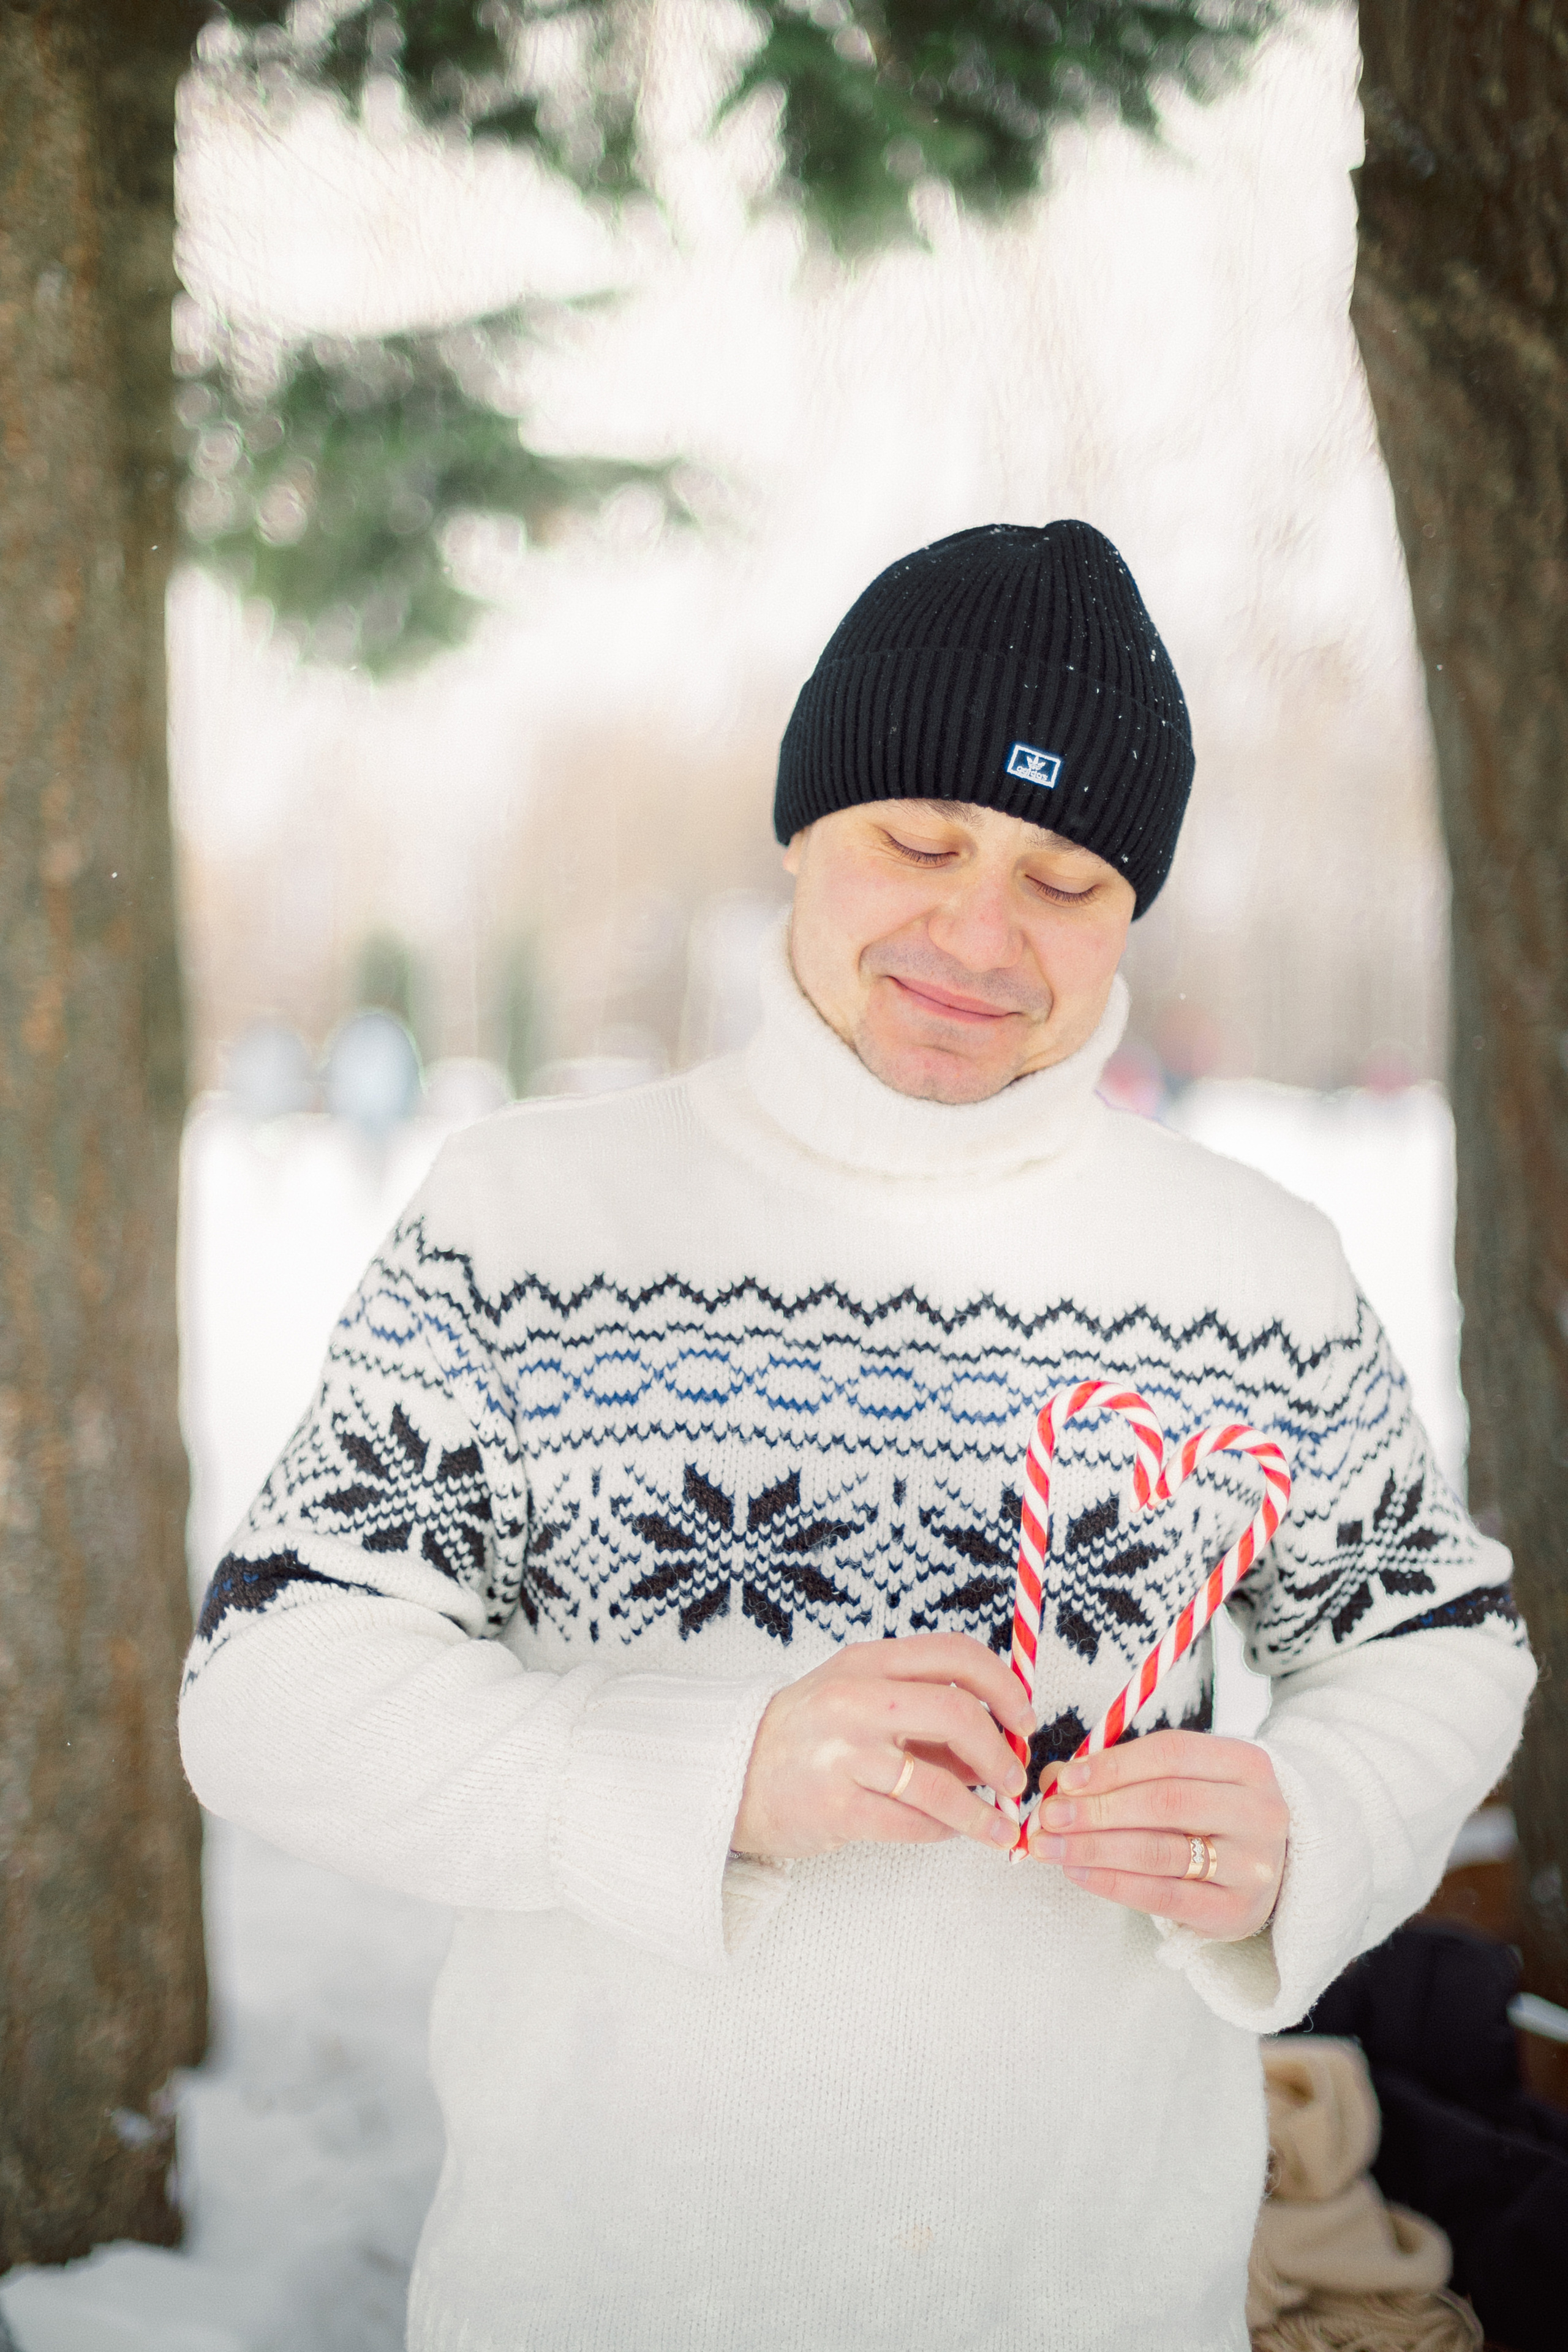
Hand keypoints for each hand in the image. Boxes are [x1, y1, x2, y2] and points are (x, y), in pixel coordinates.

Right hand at [731, 1632, 1032, 1861]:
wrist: (731, 1776)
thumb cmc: (806, 1735)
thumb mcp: (858, 1699)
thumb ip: (922, 1711)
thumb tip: (997, 1742)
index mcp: (867, 1662)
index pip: (954, 1654)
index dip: (1004, 1686)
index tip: (1024, 1719)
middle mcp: (855, 1699)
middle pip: (957, 1713)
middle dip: (1000, 1753)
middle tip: (1013, 1779)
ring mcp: (843, 1754)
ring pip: (940, 1783)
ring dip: (982, 1813)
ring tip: (1000, 1829)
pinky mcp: (836, 1807)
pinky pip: (912, 1824)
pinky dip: (943, 1832)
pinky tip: (950, 1833)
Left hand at [1029, 1729, 1287, 1940]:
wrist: (1259, 1869)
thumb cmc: (1206, 1814)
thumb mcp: (1178, 1780)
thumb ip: (1120, 1773)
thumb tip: (1056, 1780)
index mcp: (1246, 1763)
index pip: (1172, 1753)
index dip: (1113, 1765)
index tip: (1066, 1778)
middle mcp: (1259, 1811)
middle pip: (1166, 1802)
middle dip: (1098, 1809)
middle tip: (1049, 1816)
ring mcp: (1253, 1865)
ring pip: (1161, 1852)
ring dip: (1095, 1848)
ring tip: (1050, 1846)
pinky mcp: (1236, 1911)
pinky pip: (1164, 1897)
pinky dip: (1113, 1883)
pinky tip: (1078, 1873)